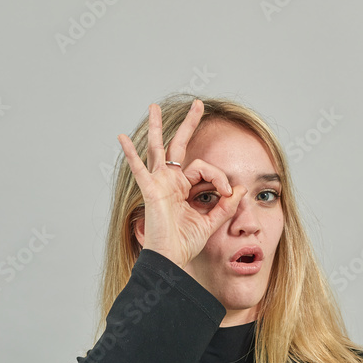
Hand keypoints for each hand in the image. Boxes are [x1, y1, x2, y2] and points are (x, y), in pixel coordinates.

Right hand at [117, 99, 246, 268]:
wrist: (172, 259)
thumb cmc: (186, 243)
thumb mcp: (212, 221)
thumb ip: (226, 205)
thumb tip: (241, 188)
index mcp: (184, 188)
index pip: (205, 168)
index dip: (219, 177)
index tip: (229, 193)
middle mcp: (170, 181)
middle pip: (179, 146)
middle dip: (190, 124)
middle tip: (199, 104)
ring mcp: (159, 183)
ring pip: (158, 149)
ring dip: (157, 127)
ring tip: (154, 106)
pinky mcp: (150, 190)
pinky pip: (139, 169)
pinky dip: (131, 154)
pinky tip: (122, 137)